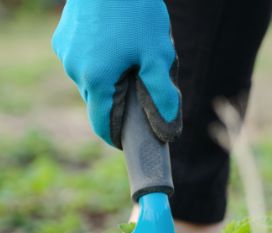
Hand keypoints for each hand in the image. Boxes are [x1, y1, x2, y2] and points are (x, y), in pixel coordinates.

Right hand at [52, 0, 181, 147]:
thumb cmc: (136, 13)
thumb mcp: (157, 55)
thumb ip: (162, 94)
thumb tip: (168, 128)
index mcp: (96, 81)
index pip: (101, 126)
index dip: (117, 138)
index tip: (132, 140)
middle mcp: (74, 70)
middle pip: (98, 102)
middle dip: (120, 103)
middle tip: (144, 91)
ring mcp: (65, 52)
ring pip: (91, 81)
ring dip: (110, 81)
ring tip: (133, 62)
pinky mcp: (63, 36)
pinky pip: (83, 61)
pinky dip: (101, 63)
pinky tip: (119, 46)